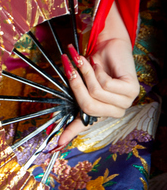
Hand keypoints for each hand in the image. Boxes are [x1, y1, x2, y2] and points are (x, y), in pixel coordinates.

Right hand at [57, 9, 138, 146]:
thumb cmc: (96, 63)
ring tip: (84, 60)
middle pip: (89, 106)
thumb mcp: (82, 80)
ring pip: (97, 93)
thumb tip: (56, 106)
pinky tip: (100, 64)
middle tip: (68, 67)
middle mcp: (115, 110)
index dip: (70, 133)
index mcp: (102, 111)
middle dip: (76, 85)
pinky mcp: (132, 90)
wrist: (110, 45)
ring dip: (87, 73)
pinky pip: (107, 84)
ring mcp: (126, 101)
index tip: (57, 144)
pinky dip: (98, 70)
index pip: (84, 124)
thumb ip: (74, 95)